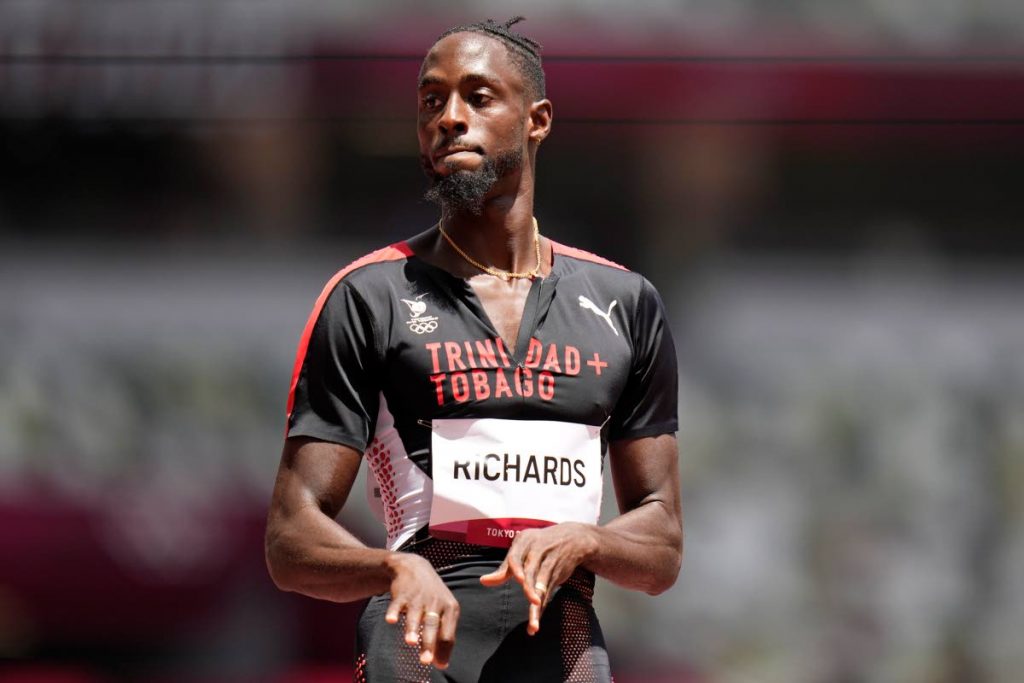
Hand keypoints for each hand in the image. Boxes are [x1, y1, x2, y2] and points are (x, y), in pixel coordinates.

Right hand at [384, 553, 459, 668]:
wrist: (415, 568)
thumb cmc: (432, 596)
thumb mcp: (443, 611)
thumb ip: (443, 635)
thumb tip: (442, 663)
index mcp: (450, 609)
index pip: (448, 633)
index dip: (443, 651)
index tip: (438, 665)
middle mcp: (436, 603)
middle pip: (433, 626)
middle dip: (429, 643)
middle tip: (425, 661)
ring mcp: (418, 598)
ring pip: (416, 616)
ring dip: (413, 629)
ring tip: (410, 642)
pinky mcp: (402, 594)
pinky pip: (397, 605)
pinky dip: (394, 612)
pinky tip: (391, 620)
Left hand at [479, 523, 597, 634]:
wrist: (572, 538)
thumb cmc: (538, 544)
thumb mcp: (522, 549)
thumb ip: (504, 568)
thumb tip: (482, 581)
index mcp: (525, 541)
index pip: (517, 556)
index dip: (518, 568)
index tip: (519, 580)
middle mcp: (538, 552)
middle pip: (532, 572)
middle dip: (531, 588)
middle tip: (533, 603)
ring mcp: (549, 564)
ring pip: (542, 587)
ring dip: (538, 606)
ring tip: (534, 625)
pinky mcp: (557, 576)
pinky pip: (548, 594)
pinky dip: (542, 609)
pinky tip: (535, 624)